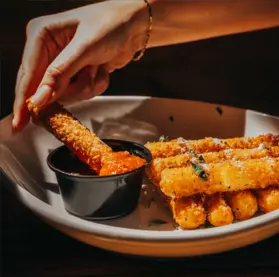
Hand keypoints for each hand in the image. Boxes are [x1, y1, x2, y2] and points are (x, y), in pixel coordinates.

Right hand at [13, 0, 148, 131]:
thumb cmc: (110, 25)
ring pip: (67, 94)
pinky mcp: (77, 73)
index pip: (28, 75)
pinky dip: (95, 85)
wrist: (133, 27)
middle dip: (67, 90)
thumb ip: (60, 73)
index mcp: (42, 36)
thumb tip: (39, 98)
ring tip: (97, 66)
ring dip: (86, 86)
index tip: (19, 123)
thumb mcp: (84, 48)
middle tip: (79, 84)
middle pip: (46, 88)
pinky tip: (102, 69)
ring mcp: (63, 64)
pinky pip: (82, 92)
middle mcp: (49, 51)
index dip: (23, 101)